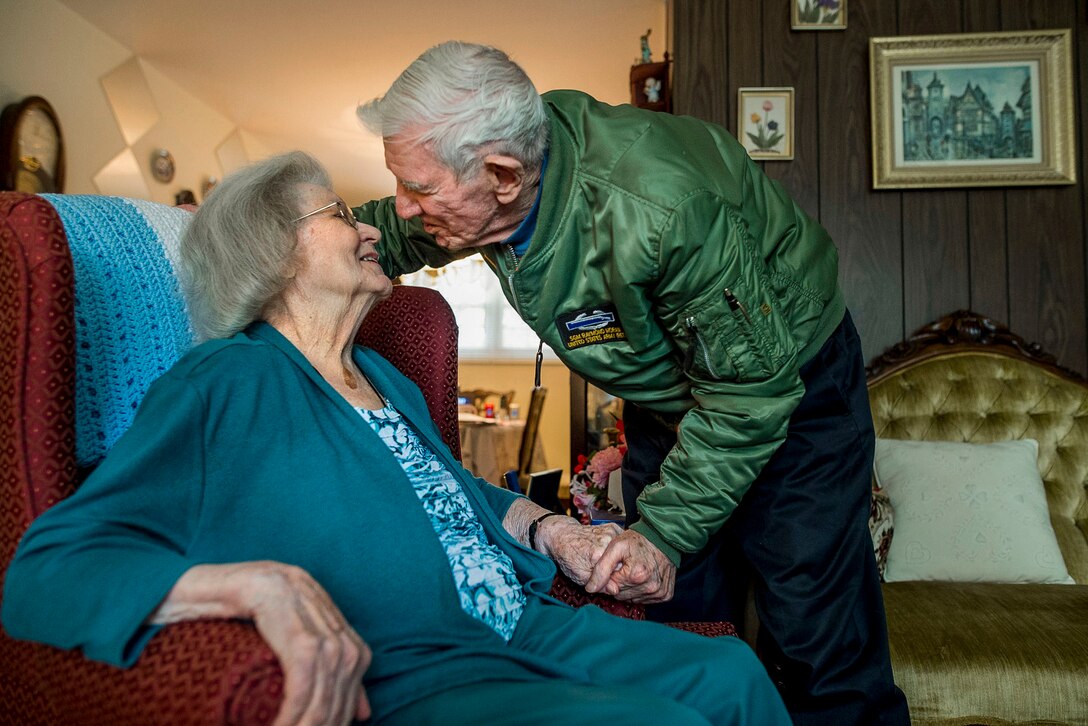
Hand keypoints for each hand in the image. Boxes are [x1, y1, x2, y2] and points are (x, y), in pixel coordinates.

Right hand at [153, 562, 370, 724]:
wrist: (146, 596)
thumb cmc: (196, 627)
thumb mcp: (258, 650)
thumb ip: (306, 670)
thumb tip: (362, 711)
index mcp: (307, 593)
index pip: (353, 652)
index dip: (350, 695)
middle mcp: (301, 584)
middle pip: (343, 656)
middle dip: (333, 708)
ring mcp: (283, 583)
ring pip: (323, 658)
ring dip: (313, 711)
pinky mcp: (261, 591)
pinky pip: (299, 654)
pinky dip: (297, 697)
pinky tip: (284, 724)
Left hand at [536, 518, 623, 585]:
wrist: (562, 536)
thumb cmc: (568, 556)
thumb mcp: (580, 576)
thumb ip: (598, 584)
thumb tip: (615, 590)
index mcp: (599, 554)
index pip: (618, 574)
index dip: (612, 580)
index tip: (605, 580)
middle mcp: (608, 540)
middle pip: (622, 563)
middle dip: (615, 569)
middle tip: (600, 569)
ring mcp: (611, 532)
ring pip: (623, 553)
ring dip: (617, 558)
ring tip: (601, 559)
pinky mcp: (612, 527)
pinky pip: (621, 543)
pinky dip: (616, 549)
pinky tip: (605, 551)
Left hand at [583, 530, 676, 603]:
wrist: (662, 537)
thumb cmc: (638, 540)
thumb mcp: (615, 547)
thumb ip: (601, 568)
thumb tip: (591, 589)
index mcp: (636, 575)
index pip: (611, 588)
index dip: (610, 576)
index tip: (616, 566)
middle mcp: (649, 587)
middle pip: (621, 595)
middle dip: (620, 583)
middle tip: (625, 568)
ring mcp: (659, 593)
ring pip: (632, 599)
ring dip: (630, 588)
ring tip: (635, 571)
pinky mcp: (665, 595)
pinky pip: (646, 600)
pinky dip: (642, 591)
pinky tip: (644, 578)